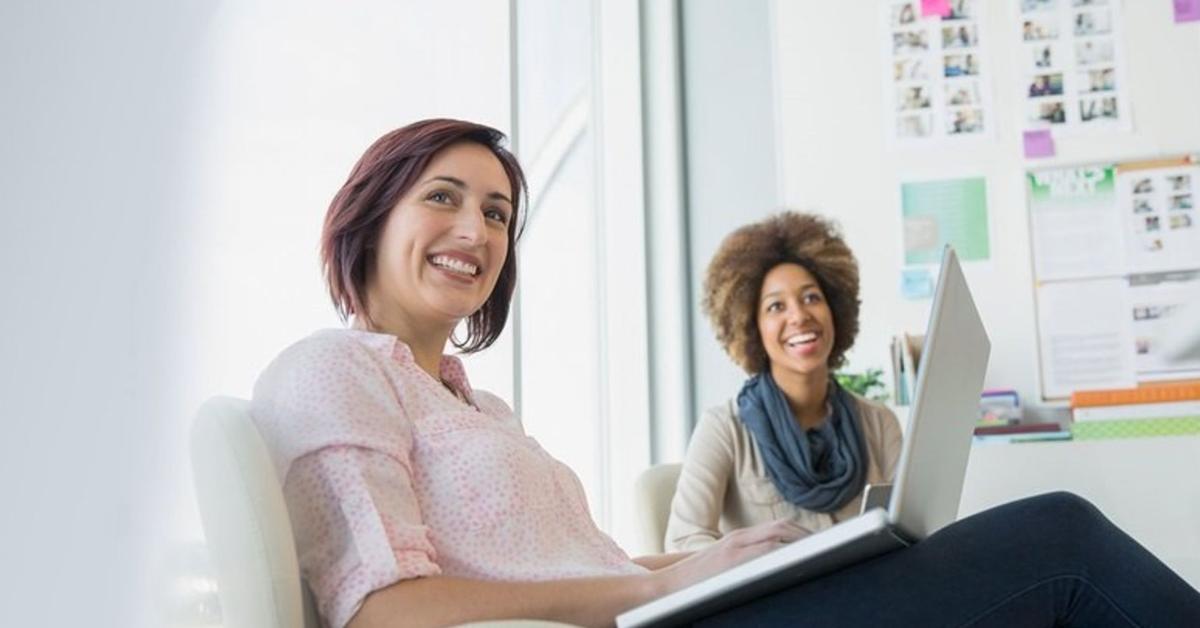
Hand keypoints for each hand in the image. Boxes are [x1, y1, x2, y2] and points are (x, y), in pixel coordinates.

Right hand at [653, 519, 812, 595]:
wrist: (665, 586)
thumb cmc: (695, 582)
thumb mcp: (723, 565)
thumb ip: (746, 561)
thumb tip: (773, 569)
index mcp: (739, 539)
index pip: (778, 527)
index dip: (803, 533)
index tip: (824, 542)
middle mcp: (739, 539)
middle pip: (782, 528)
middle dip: (809, 536)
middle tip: (833, 546)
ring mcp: (735, 549)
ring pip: (777, 536)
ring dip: (802, 542)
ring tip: (823, 551)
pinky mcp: (731, 560)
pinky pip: (765, 552)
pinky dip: (784, 552)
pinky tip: (799, 560)